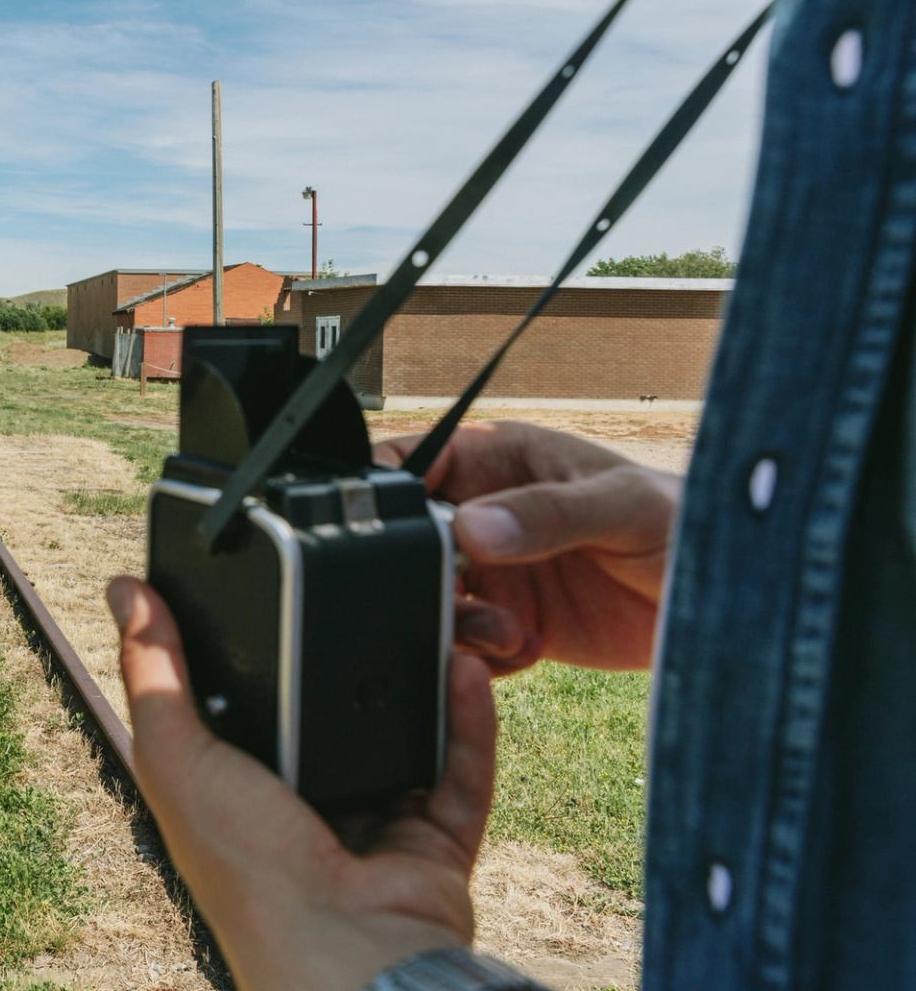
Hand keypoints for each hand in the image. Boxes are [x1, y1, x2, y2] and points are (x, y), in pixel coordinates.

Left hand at [108, 576, 496, 990]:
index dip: (262, 648)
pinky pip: (460, 769)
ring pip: (404, 732)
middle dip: (353, 657)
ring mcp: (375, 822)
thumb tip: (124, 592)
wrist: (345, 950)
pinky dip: (469, 720)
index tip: (279, 582)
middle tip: (370, 591)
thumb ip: (155, 675)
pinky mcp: (436, 842)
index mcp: (236, 788)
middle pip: (334, 712)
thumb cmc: (246, 870)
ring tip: (427, 615)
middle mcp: (304, 803)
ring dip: (420, 679)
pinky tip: (463, 667)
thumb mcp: (177, 757)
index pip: (249, 701)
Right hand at [374, 421, 678, 673]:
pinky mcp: (511, 626)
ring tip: (508, 634)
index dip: (388, 495)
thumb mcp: (622, 506)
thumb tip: (470, 528)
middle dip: (420, 576)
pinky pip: (463, 648)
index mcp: (498, 460)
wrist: (736, 607)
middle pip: (406, 540)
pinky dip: (480, 661)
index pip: (409, 462)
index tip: (396, 536)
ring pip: (428, 599)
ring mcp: (496, 573)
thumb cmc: (690, 524)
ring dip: (455, 625)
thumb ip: (547, 513)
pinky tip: (527, 652)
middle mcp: (486, 514)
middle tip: (461, 597)